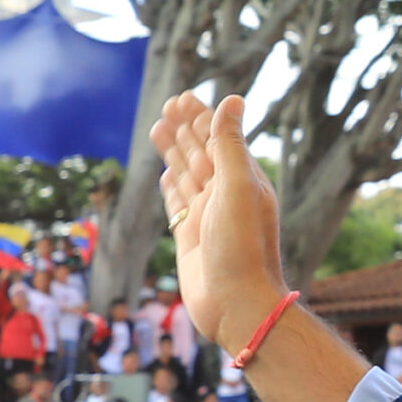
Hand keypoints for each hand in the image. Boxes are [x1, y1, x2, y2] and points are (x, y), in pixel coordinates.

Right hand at [152, 88, 284, 348]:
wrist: (237, 304)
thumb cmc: (242, 248)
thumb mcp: (237, 187)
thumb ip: (230, 144)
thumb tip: (232, 100)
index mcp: (242, 180)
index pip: (218, 137)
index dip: (202, 116)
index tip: (183, 97)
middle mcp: (225, 195)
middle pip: (201, 152)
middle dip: (185, 128)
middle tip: (168, 104)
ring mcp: (207, 217)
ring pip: (187, 175)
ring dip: (173, 151)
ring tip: (158, 128)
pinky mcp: (190, 239)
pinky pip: (178, 205)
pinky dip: (171, 187)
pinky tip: (166, 175)